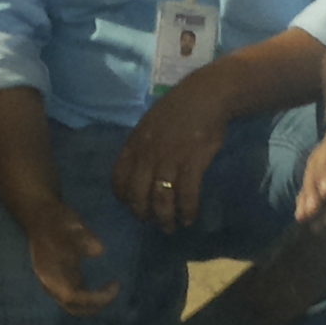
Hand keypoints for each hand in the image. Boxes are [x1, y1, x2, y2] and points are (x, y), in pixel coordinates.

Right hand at [22, 198, 117, 315]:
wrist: (40, 215)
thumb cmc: (54, 220)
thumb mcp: (70, 224)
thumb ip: (83, 237)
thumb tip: (99, 250)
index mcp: (50, 274)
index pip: (72, 297)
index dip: (93, 298)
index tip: (113, 287)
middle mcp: (51, 283)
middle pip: (73, 307)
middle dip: (95, 306)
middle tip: (114, 290)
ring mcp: (56, 282)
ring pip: (75, 304)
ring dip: (94, 302)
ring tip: (112, 288)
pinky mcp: (62, 278)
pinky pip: (77, 295)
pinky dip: (92, 296)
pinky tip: (105, 286)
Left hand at [111, 67, 231, 230]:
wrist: (207, 95)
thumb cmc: (179, 108)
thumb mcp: (150, 124)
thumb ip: (142, 147)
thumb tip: (139, 170)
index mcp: (134, 145)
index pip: (118, 180)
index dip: (123, 198)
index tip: (132, 205)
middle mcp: (148, 155)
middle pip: (137, 196)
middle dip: (143, 215)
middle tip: (152, 222)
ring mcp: (170, 160)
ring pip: (160, 201)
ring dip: (165, 219)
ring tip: (170, 228)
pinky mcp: (192, 164)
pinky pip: (186, 196)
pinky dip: (187, 211)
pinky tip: (189, 218)